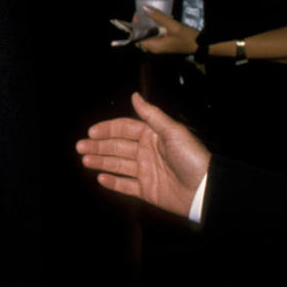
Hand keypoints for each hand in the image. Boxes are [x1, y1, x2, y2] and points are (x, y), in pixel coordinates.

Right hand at [76, 92, 210, 217]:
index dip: (107, 130)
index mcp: (152, 136)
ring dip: (101, 162)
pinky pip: (126, 186)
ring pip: (117, 165)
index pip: (124, 129)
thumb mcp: (173, 132)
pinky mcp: (148, 191)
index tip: (91, 132)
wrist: (206, 191)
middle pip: (117, 147)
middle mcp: (146, 152)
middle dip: (98, 146)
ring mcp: (146, 172)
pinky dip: (113, 183)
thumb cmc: (193, 158)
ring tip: (85, 160)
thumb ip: (152, 115)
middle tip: (80, 147)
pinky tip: (101, 178)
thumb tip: (135, 95)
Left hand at [137, 6, 196, 54]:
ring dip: (147, 26)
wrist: (202, 45)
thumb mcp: (173, 25)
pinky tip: (158, 21)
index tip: (137, 15)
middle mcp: (154, 49)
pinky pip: (154, 37)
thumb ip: (159, 17)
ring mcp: (160, 47)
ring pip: (147, 37)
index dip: (135, 26)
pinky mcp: (165, 45)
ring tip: (149, 15)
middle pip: (140, 37)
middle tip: (143, 14)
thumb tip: (145, 8)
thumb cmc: (187, 37)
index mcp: (154, 46)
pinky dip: (154, 29)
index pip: (137, 37)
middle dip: (140, 26)